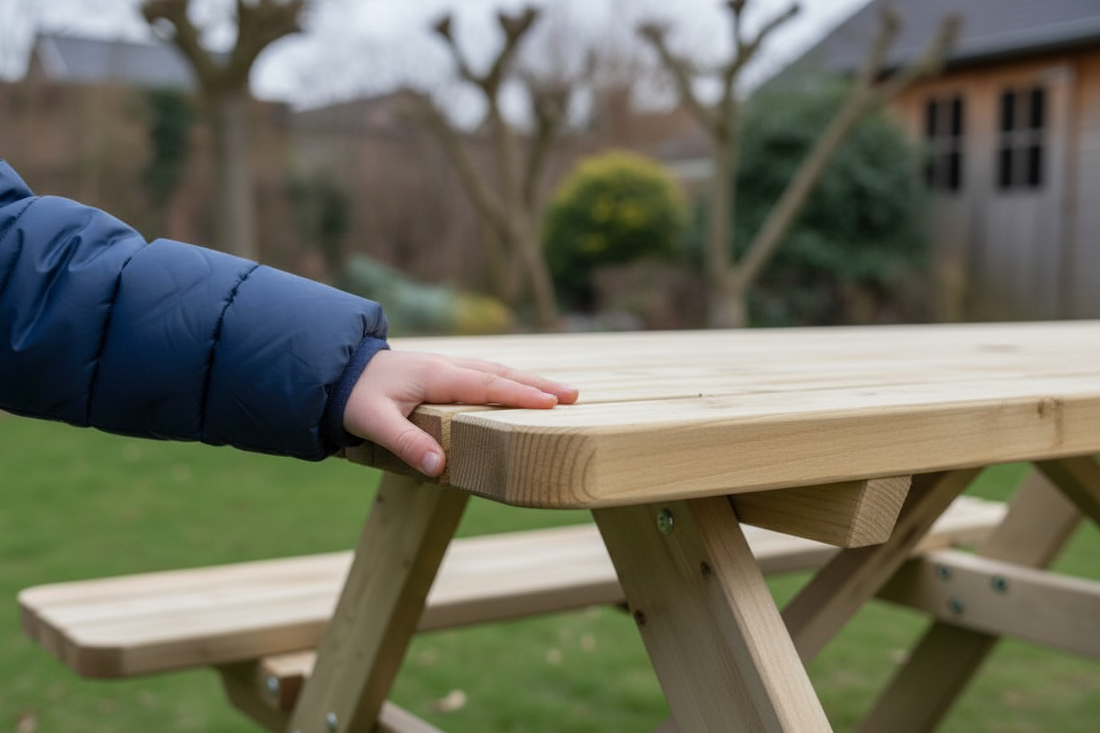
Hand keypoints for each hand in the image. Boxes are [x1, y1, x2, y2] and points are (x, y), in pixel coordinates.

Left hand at [343, 350, 578, 476]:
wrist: (336, 370)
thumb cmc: (355, 397)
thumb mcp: (375, 423)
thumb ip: (407, 444)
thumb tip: (439, 469)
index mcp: (437, 376)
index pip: (488, 386)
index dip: (520, 395)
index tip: (553, 404)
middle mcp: (447, 367)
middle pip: (501, 374)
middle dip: (538, 385)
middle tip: (574, 395)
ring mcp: (446, 367)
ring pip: (496, 371)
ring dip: (528, 380)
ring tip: (560, 392)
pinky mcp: (442, 372)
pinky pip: (484, 373)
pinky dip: (508, 378)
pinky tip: (520, 385)